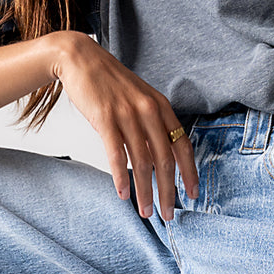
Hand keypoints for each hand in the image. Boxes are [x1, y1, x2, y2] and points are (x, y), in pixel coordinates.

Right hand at [52, 33, 198, 219]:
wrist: (80, 59)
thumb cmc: (109, 83)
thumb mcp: (139, 99)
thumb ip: (151, 124)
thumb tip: (158, 156)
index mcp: (161, 107)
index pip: (183, 145)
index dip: (189, 172)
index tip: (192, 194)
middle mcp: (149, 111)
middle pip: (165, 159)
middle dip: (168, 191)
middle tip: (168, 214)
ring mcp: (128, 114)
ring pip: (142, 162)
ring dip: (145, 190)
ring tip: (145, 211)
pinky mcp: (105, 118)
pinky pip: (117, 154)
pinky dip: (121, 177)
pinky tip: (122, 193)